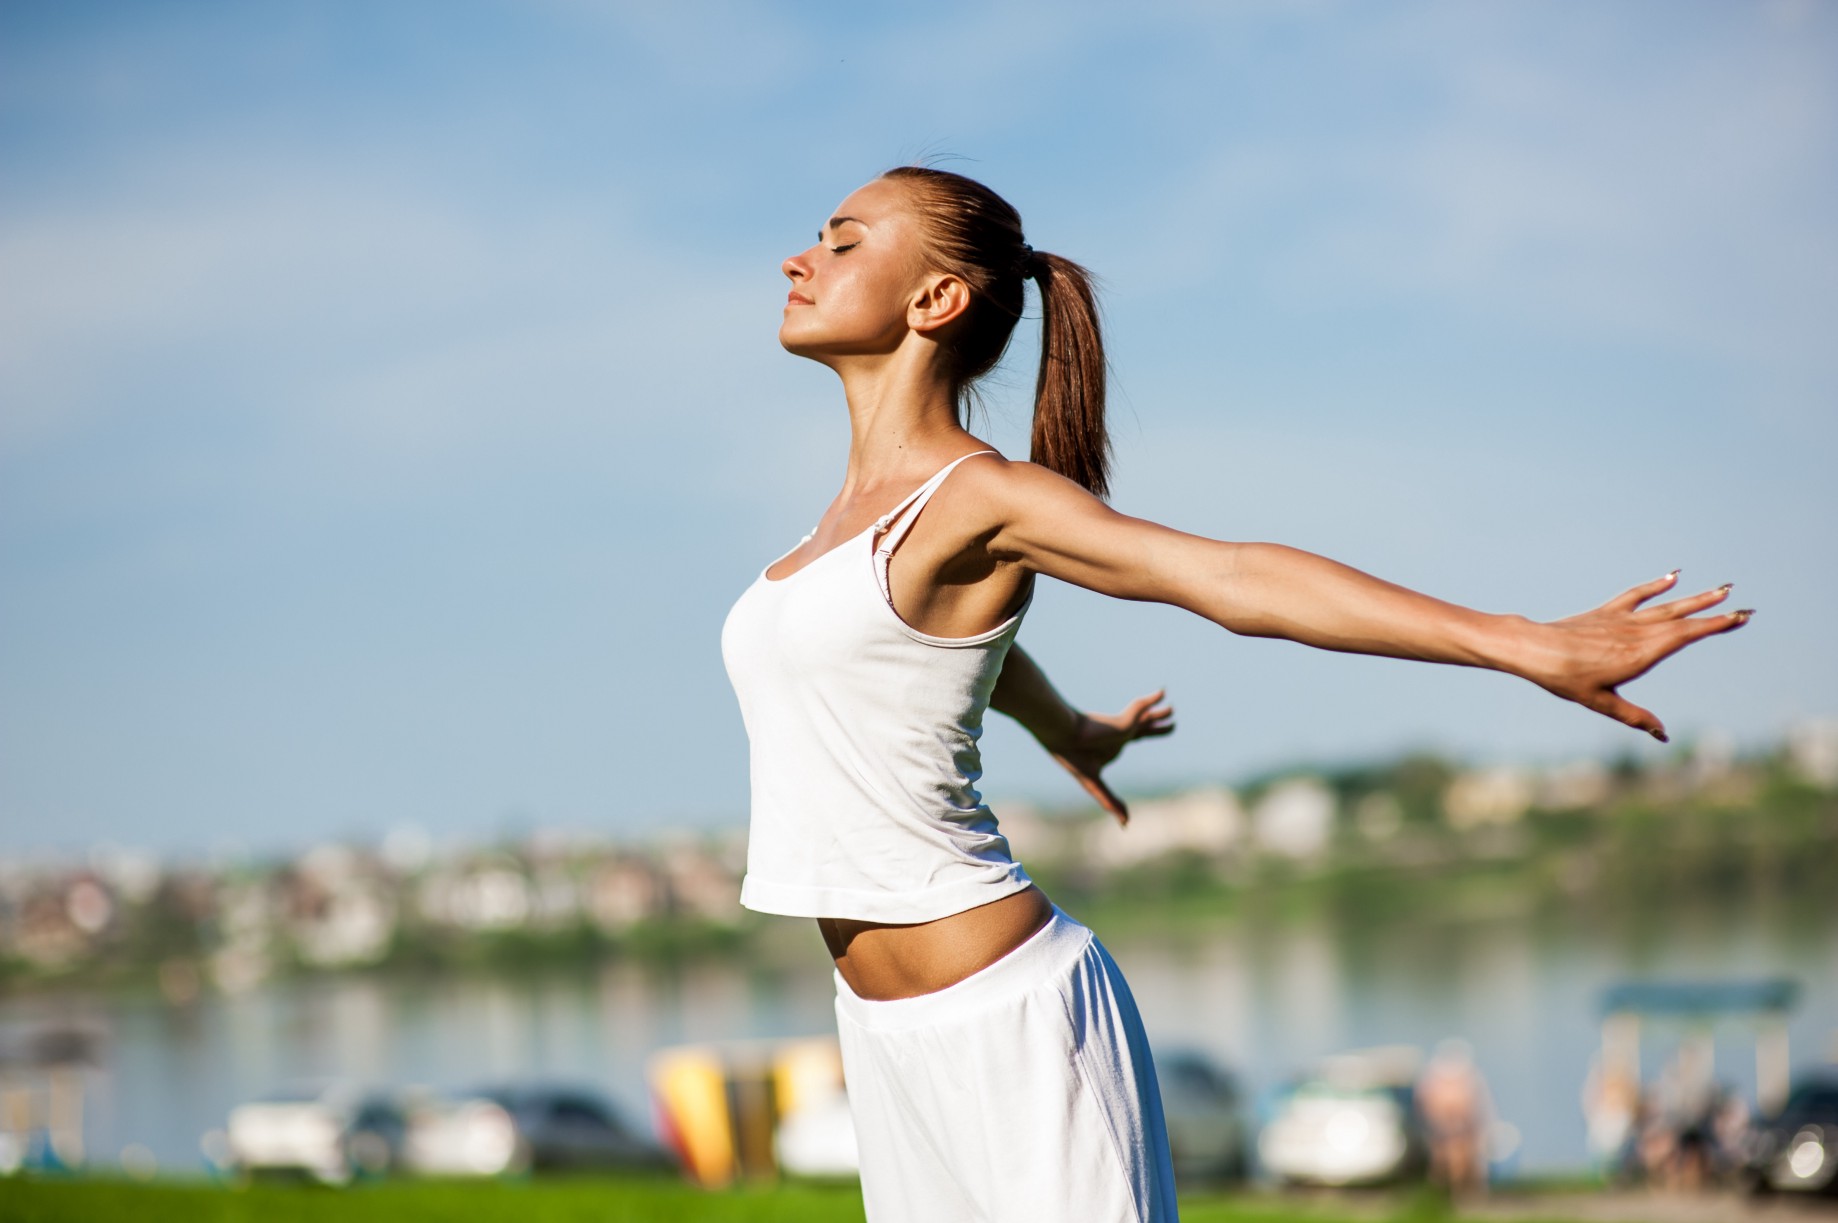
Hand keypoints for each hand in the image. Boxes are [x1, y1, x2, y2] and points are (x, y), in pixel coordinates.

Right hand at [1046, 690, 1175, 826]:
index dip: (1150, 733)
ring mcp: (1123, 727)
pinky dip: (1152, 700)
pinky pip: (1141, 708)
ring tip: (1171, 709)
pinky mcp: (1124, 722)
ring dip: (1160, 713)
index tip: (1159, 730)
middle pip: (1145, 728)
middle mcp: (1121, 734)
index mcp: (1114, 744)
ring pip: (1147, 718)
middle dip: (1158, 723)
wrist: (1061, 736)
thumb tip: (1125, 824)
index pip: (1137, 737)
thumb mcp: (1094, 784)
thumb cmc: (1072, 758)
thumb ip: (1110, 802)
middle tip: (1172, 719)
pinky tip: (1162, 692)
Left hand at [1524, 571, 1751, 742]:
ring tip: (1721, 589)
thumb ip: (1634, 717)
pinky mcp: (1606, 613)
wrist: (1533, 649)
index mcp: (1640, 655)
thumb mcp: (1601, 703)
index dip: (1714, 626)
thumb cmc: (1565, 679)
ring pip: (1665, 606)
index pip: (1686, 636)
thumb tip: (1663, 735)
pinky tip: (1673, 576)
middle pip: (1682, 620)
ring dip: (1694, 598)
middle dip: (1714, 613)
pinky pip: (1636, 596)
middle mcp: (1636, 633)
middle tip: (1744, 607)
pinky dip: (1655, 586)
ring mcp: (1621, 620)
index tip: (1740, 617)